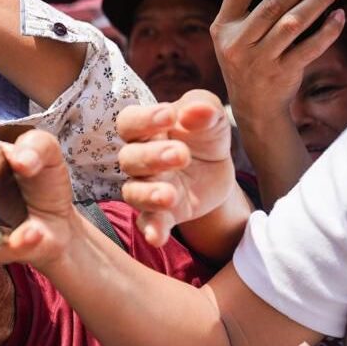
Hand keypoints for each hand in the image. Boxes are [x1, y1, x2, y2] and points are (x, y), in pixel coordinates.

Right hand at [115, 90, 235, 246]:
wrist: (216, 170)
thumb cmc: (203, 134)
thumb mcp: (211, 116)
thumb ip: (203, 107)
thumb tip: (195, 111)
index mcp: (146, 131)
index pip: (129, 122)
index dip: (144, 120)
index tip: (169, 116)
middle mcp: (139, 160)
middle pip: (129, 159)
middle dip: (152, 158)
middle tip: (182, 155)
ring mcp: (147, 189)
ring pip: (133, 192)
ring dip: (148, 194)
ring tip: (170, 195)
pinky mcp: (160, 214)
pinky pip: (148, 223)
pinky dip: (151, 230)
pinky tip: (157, 238)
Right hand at [212, 0, 345, 125]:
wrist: (254, 108)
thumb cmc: (251, 61)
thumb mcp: (239, 37)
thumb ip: (254, 11)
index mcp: (223, 27)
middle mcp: (237, 43)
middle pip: (273, 4)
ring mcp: (259, 60)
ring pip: (293, 23)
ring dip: (317, 1)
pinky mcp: (281, 74)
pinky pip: (310, 48)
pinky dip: (328, 31)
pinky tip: (339, 16)